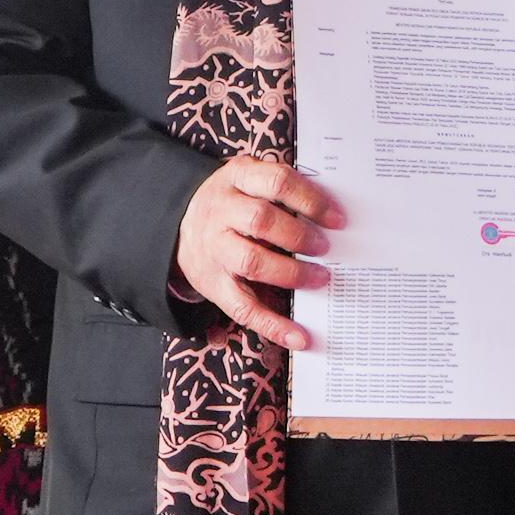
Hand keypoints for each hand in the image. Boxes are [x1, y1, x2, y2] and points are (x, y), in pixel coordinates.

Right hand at [174, 157, 340, 353]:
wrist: (178, 223)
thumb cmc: (231, 202)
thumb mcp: (249, 180)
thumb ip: (282, 190)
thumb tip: (332, 214)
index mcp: (236, 178)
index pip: (276, 181)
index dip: (310, 199)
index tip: (337, 218)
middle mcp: (221, 212)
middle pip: (261, 221)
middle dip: (300, 235)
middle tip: (326, 247)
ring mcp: (215, 249)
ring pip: (252, 262)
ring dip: (292, 273)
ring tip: (319, 278)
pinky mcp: (213, 284)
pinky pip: (243, 308)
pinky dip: (273, 325)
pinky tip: (298, 336)